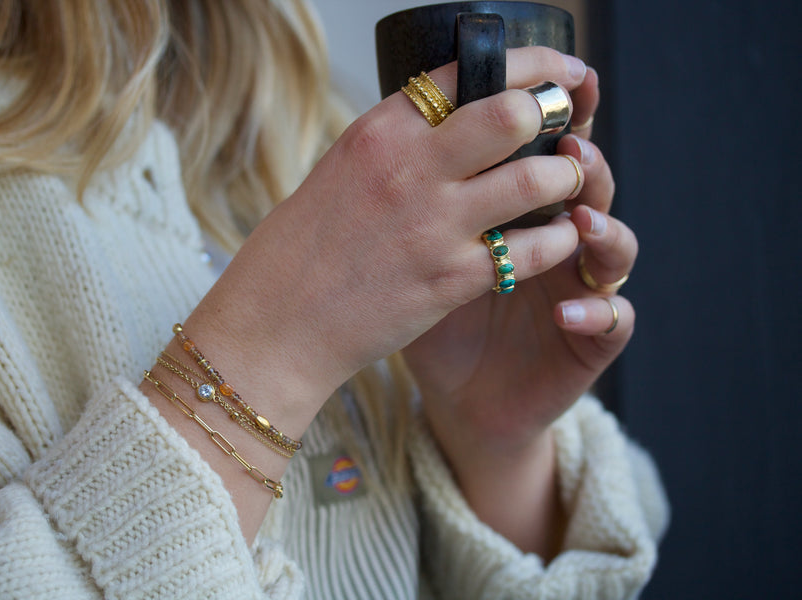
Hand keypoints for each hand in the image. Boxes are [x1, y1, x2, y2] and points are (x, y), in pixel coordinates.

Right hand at [161, 46, 593, 540]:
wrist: (276, 327)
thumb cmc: (299, 253)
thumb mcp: (340, 174)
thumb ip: (398, 148)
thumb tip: (450, 128)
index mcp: (379, 131)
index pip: (468, 71)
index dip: (528, 64)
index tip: (558, 70)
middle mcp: (410, 167)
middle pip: (513, 112)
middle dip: (553, 112)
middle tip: (567, 124)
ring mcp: (435, 224)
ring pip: (538, 178)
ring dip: (569, 175)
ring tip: (571, 181)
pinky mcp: (453, 279)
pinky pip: (534, 249)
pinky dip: (558, 239)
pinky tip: (558, 238)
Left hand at [401, 61, 635, 555]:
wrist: (453, 393)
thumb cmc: (432, 314)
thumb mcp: (419, 250)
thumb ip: (426, 198)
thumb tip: (402, 131)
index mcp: (522, 209)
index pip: (546, 152)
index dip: (558, 120)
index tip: (555, 84)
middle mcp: (561, 240)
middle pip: (589, 186)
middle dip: (585, 162)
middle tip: (570, 145)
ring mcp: (582, 287)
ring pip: (615, 245)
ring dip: (602, 227)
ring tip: (579, 219)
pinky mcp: (591, 340)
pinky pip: (611, 320)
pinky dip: (594, 312)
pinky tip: (566, 310)